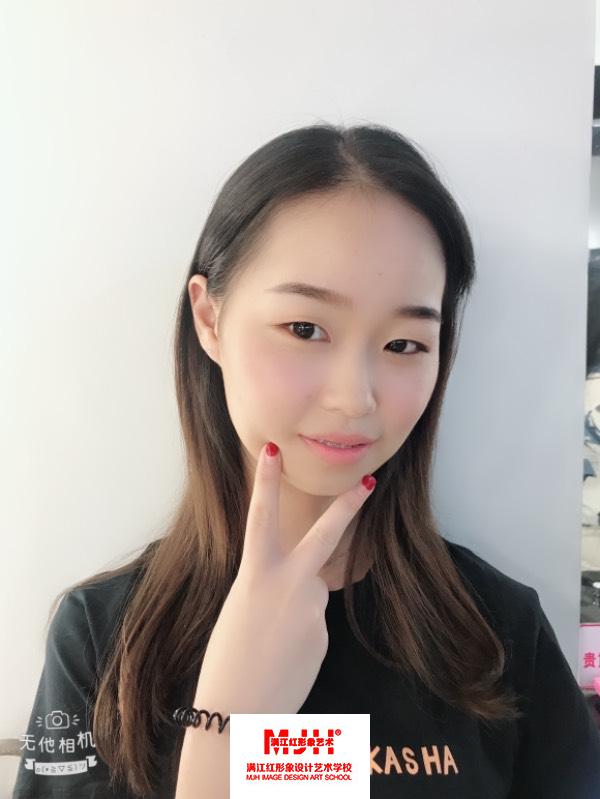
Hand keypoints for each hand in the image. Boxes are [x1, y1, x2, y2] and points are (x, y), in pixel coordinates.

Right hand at [194, 441, 375, 714]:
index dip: (265, 481)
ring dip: (294, 613)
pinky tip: (283, 658)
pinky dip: (299, 637)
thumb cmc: (226, 662)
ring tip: (269, 645)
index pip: (260, 517)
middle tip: (370, 483)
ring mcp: (312, 609)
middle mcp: (289, 584)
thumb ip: (270, 588)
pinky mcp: (323, 633)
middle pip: (325, 537)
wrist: (237, 716)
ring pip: (311, 595)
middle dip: (348, 508)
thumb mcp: (240, 611)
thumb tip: (305, 586)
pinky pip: (313, 624)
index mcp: (255, 575)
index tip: (272, 450)